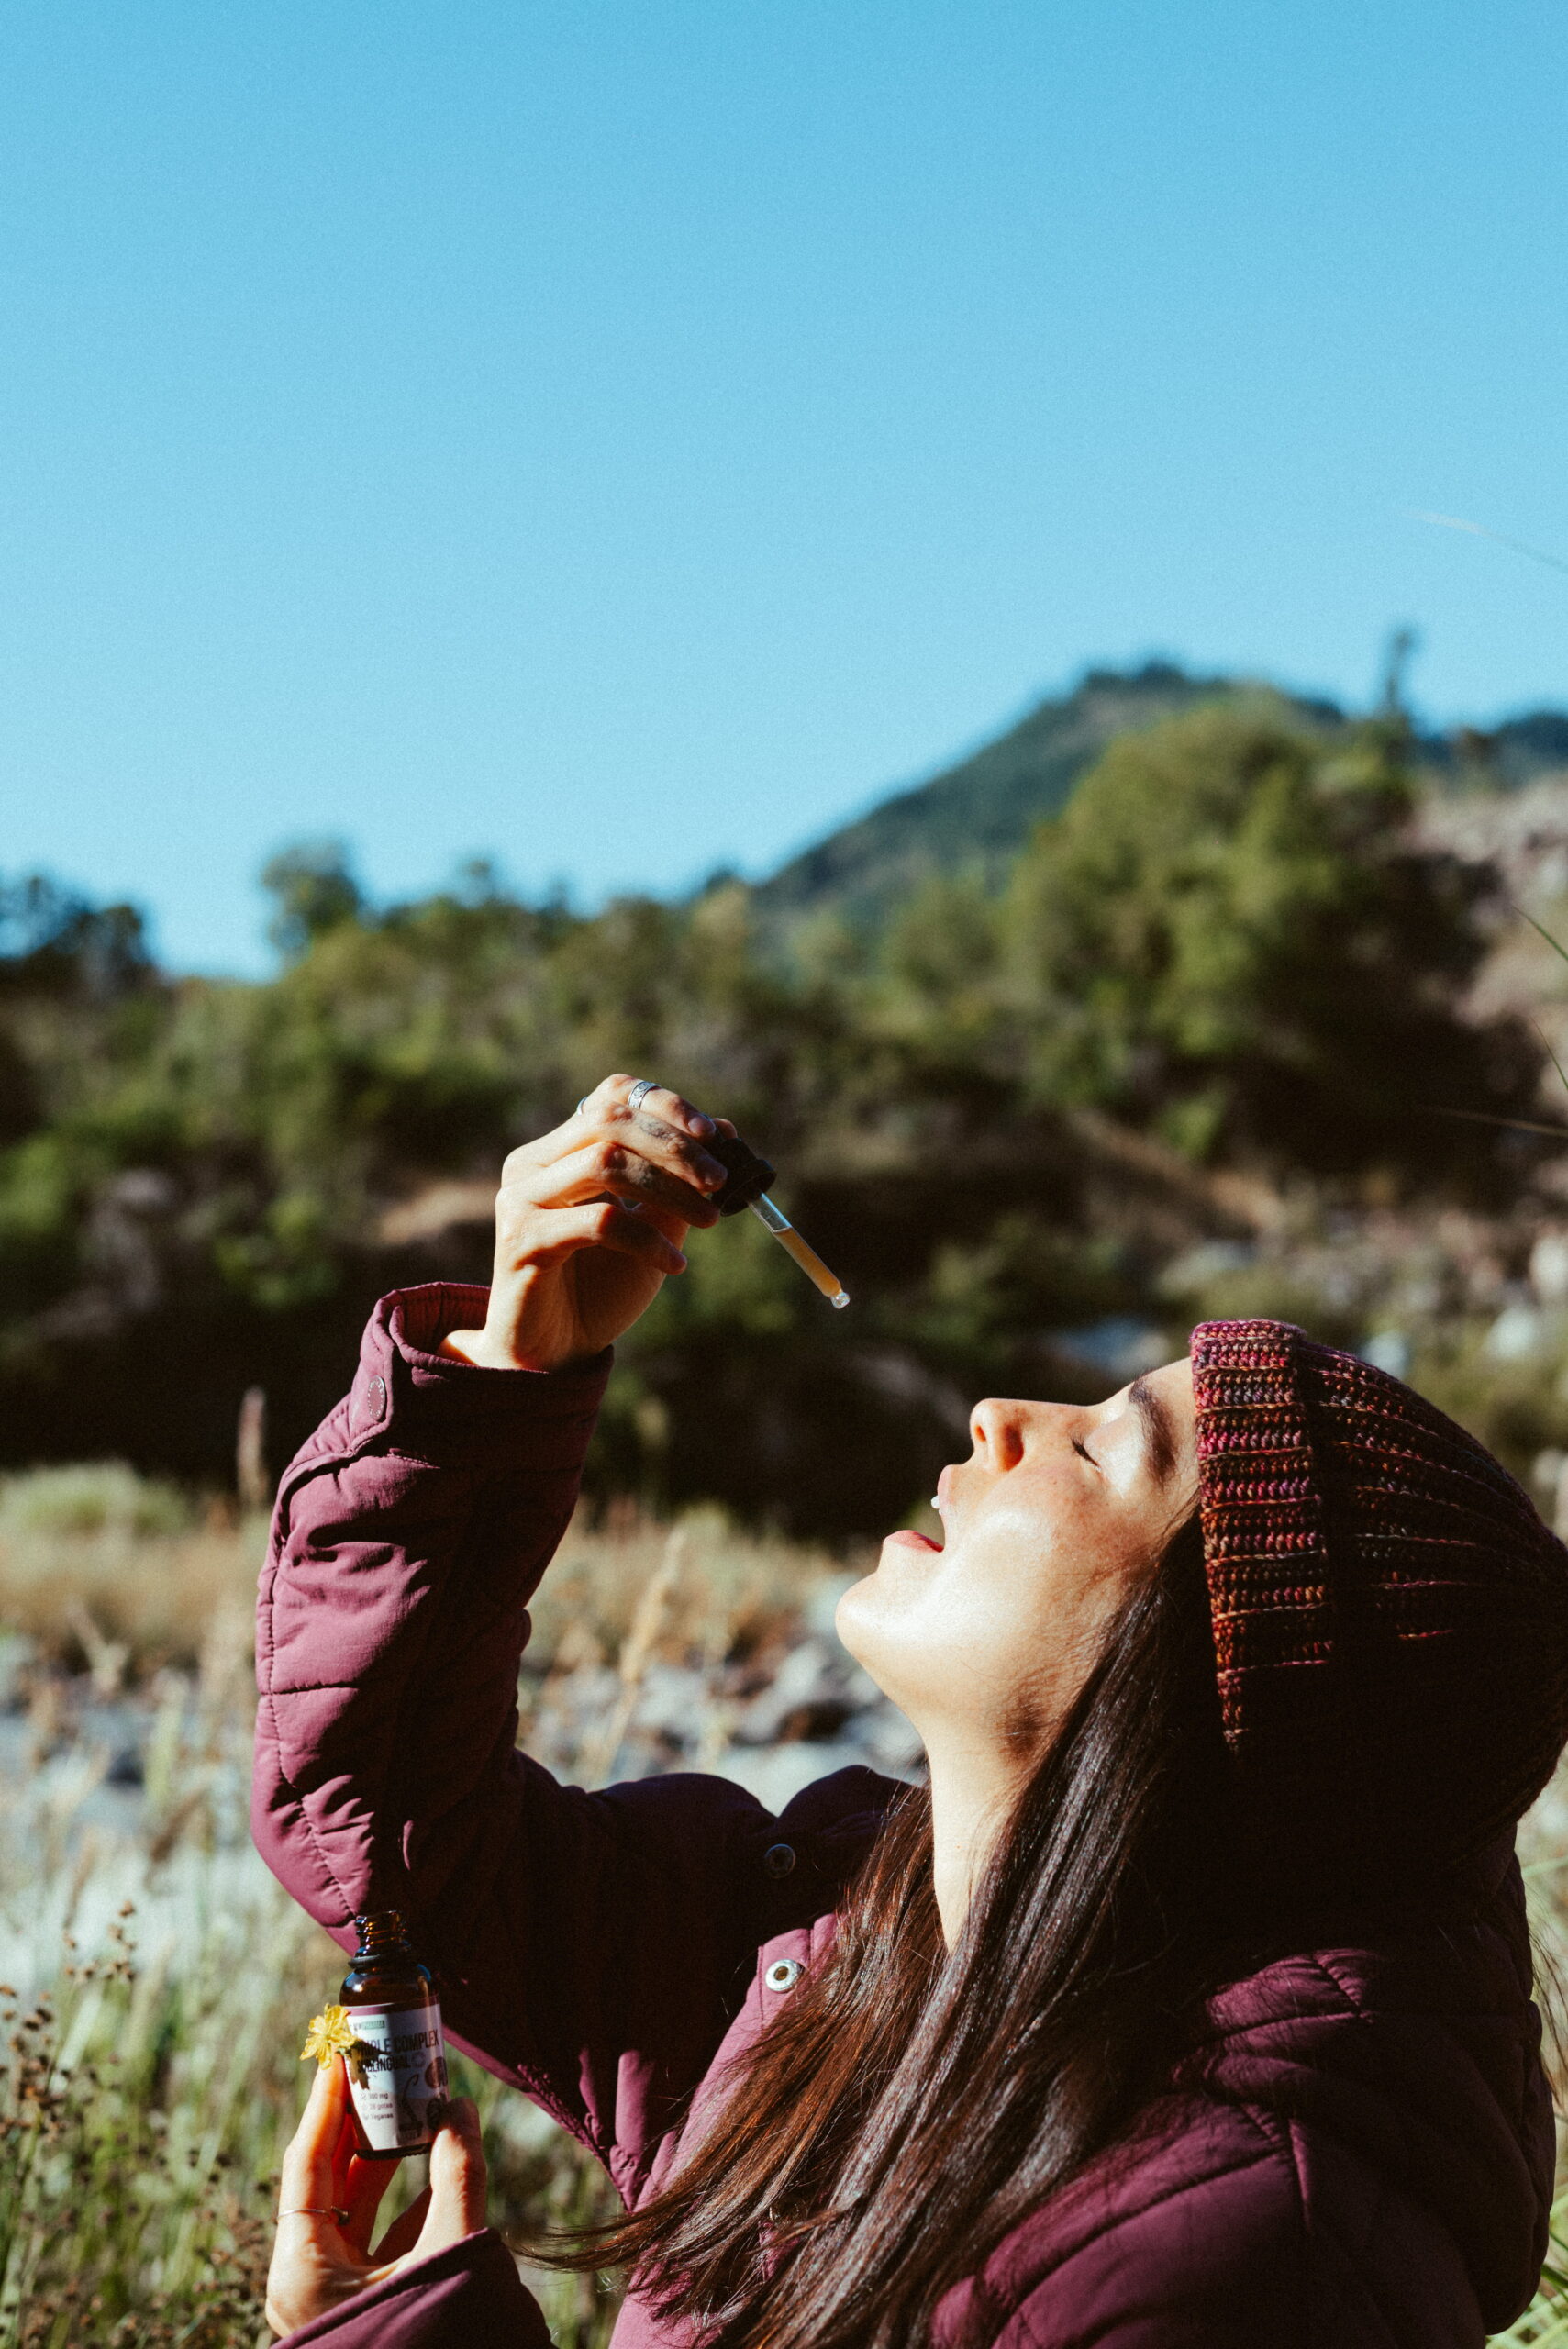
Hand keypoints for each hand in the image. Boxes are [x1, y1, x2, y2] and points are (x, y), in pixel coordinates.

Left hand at [265, 2057, 487, 2336]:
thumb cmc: (430, 2341)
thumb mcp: (448, 2251)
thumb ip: (457, 2173)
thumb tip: (459, 2106)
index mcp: (302, 2269)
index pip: (306, 2162)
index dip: (328, 2102)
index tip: (344, 2052)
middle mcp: (306, 2281)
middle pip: (326, 2180)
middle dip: (361, 2122)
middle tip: (383, 2068)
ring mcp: (333, 2298)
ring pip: (353, 2209)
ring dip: (387, 2158)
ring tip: (415, 2104)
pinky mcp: (362, 2309)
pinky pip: (375, 2240)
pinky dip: (404, 2199)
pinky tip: (437, 2165)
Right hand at [441, 1075, 733, 1372]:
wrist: (554, 1353)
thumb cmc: (599, 1290)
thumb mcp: (651, 1228)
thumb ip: (677, 1183)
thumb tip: (726, 1132)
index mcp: (559, 1151)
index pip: (611, 1097)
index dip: (666, 1105)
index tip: (717, 1134)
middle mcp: (532, 1164)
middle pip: (610, 1121)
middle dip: (675, 1146)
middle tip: (720, 1179)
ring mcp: (521, 1199)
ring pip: (606, 1163)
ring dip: (670, 1190)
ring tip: (709, 1221)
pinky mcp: (524, 1239)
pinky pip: (600, 1222)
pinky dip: (649, 1239)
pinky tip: (675, 1265)